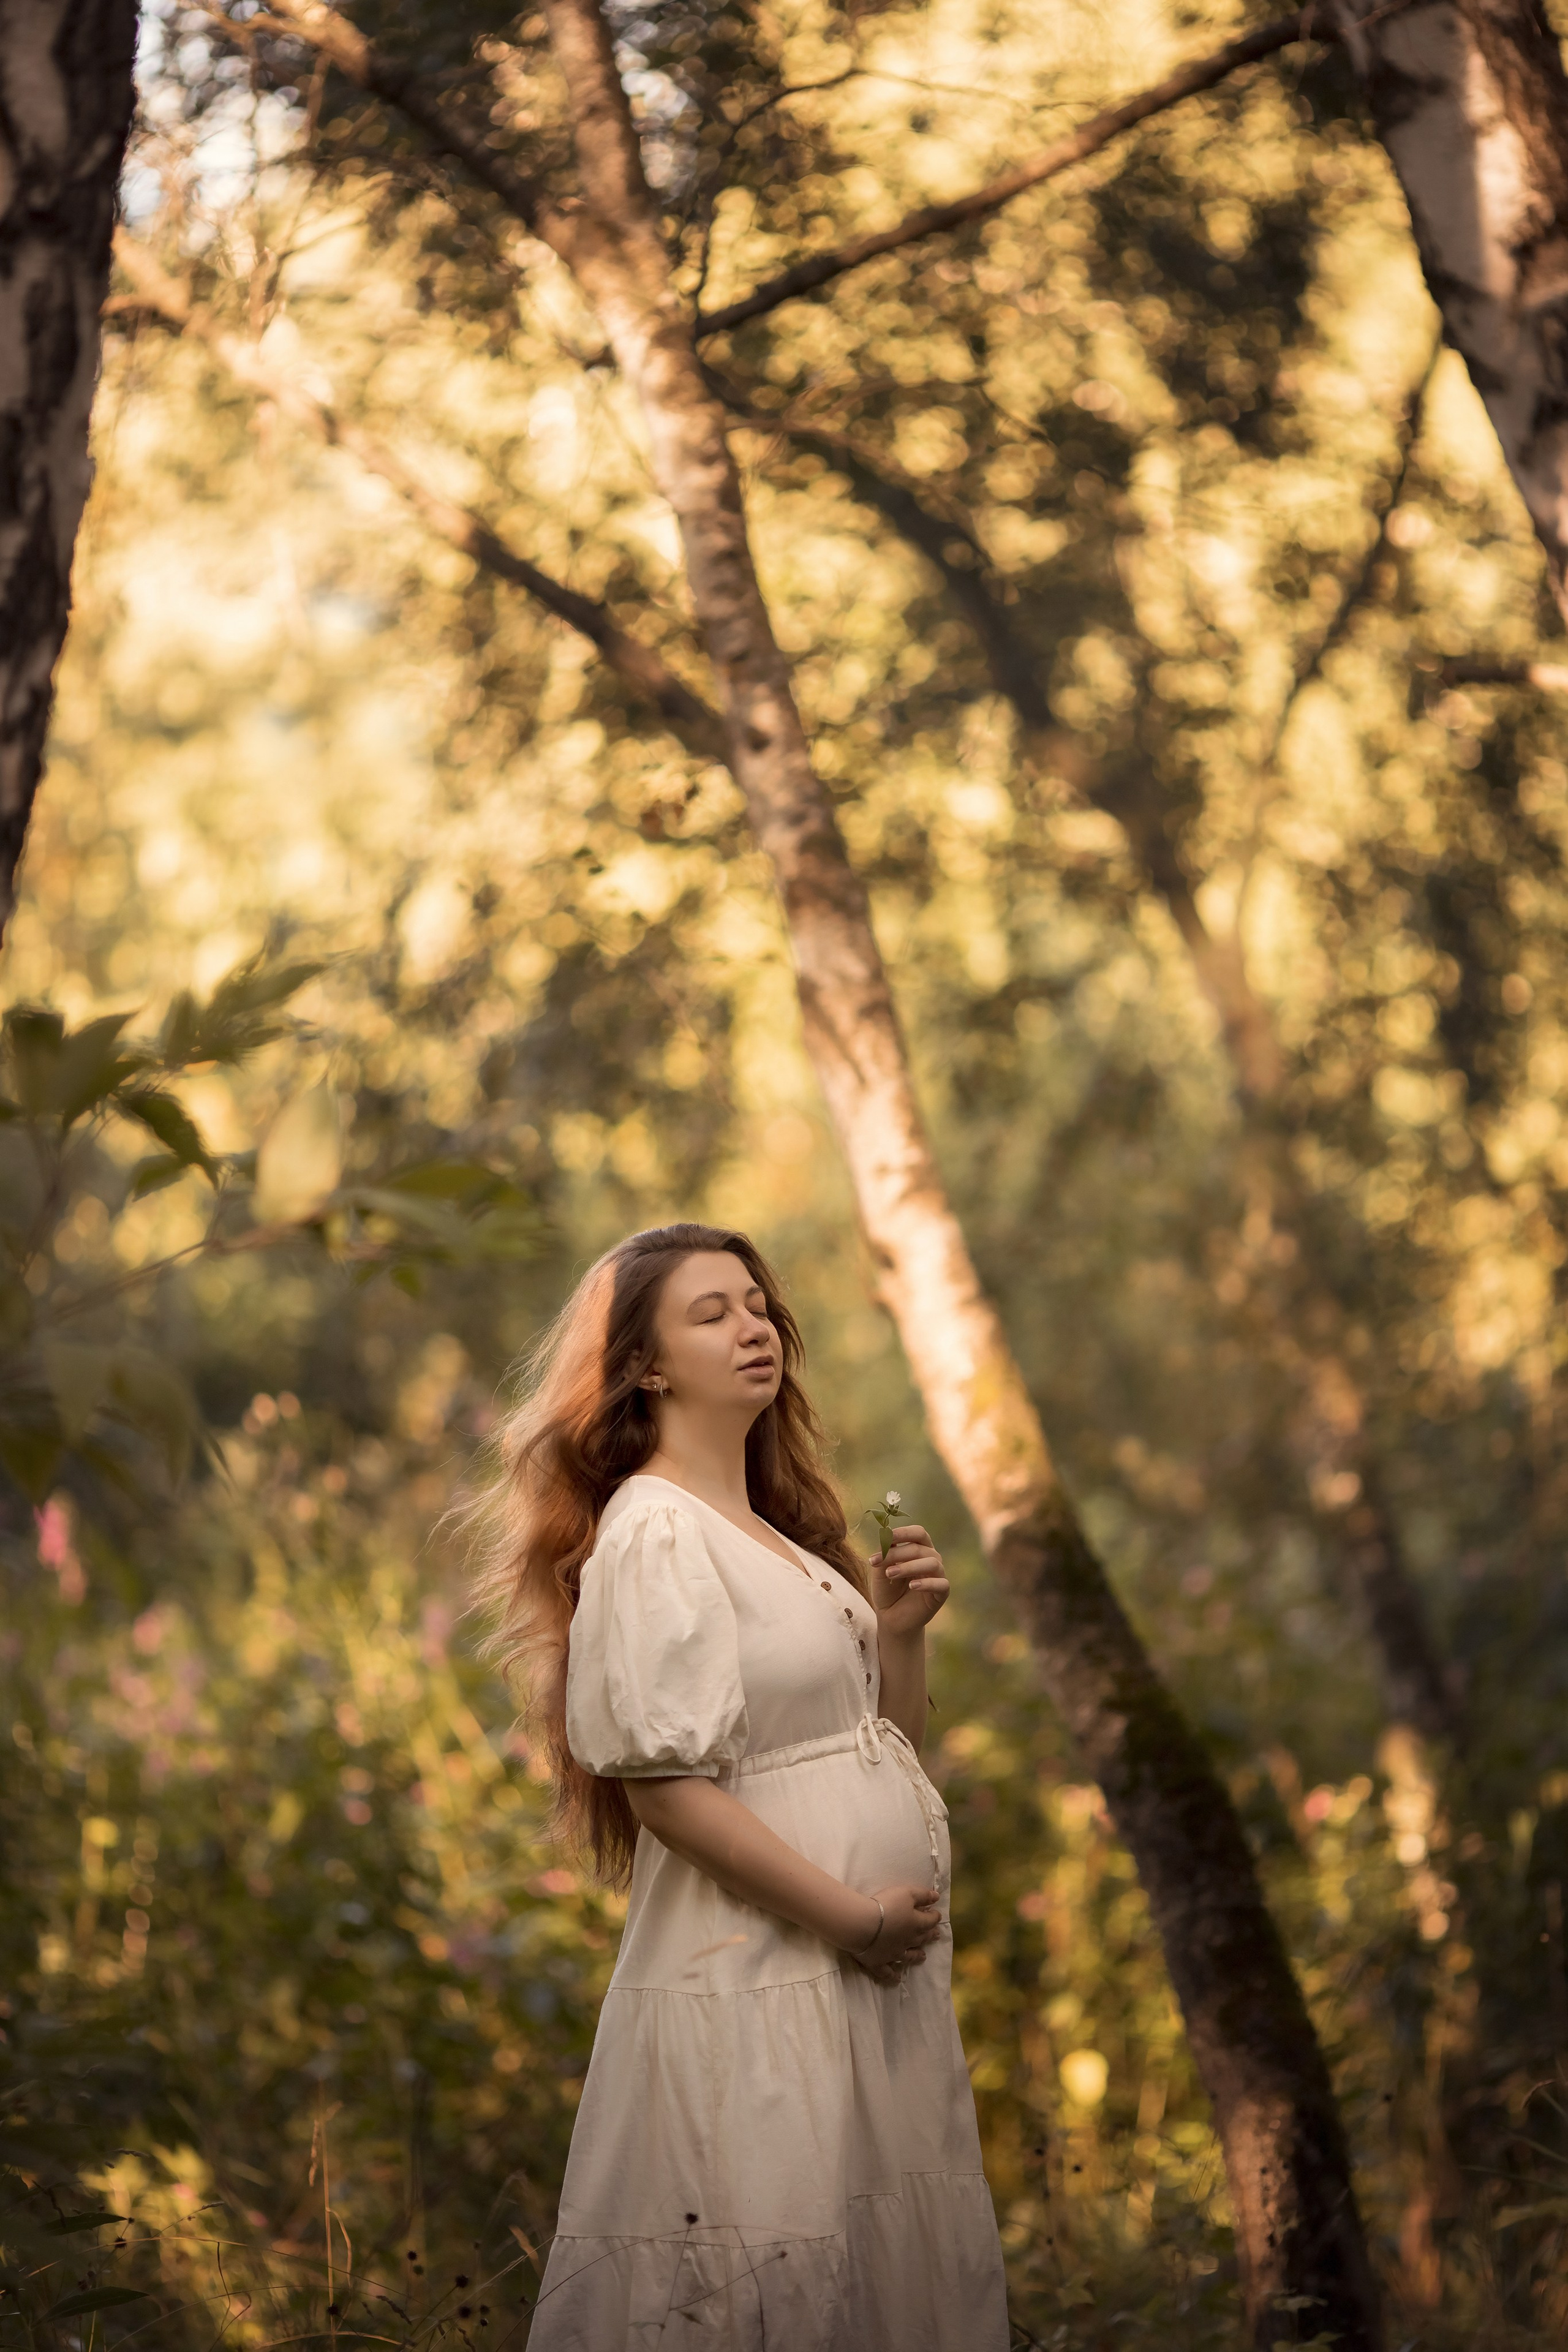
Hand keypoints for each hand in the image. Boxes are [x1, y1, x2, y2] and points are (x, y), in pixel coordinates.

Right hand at [848, 1880, 942, 1979]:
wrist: (863, 1925)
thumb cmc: (886, 1905)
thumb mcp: (906, 1893)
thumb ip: (922, 1895)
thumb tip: (937, 1897)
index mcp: (916, 1924)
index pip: (930, 1921)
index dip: (934, 1917)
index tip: (936, 1914)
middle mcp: (908, 1941)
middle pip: (921, 1938)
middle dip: (929, 1935)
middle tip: (936, 1936)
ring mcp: (894, 1954)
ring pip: (908, 1956)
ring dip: (916, 1956)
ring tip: (923, 1956)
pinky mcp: (879, 1962)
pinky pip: (887, 1972)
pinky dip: (892, 1976)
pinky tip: (897, 1979)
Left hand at [870, 1522, 949, 1638]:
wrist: (891, 1618)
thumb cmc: (887, 1591)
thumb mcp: (880, 1570)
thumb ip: (884, 1554)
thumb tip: (886, 1536)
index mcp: (919, 1549)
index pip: (918, 1533)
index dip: (904, 1532)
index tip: (887, 1536)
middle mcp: (931, 1559)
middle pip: (919, 1548)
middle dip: (896, 1554)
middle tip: (877, 1562)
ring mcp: (938, 1576)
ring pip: (932, 1563)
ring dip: (908, 1566)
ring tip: (890, 1574)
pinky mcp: (942, 1593)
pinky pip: (941, 1583)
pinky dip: (926, 1582)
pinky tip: (912, 1586)